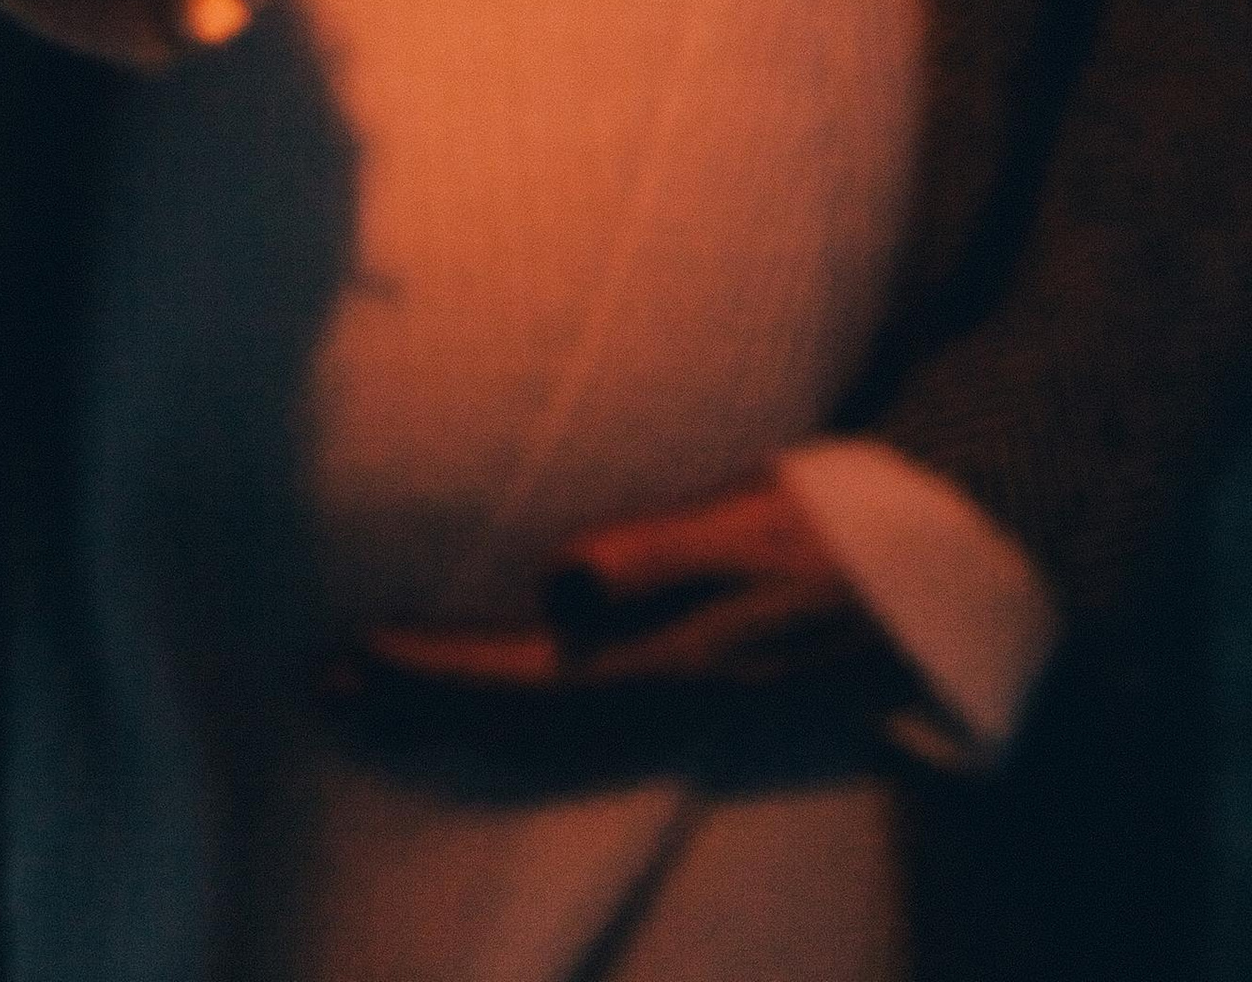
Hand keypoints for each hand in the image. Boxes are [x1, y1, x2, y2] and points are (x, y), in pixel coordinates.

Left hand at [342, 473, 912, 720]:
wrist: (929, 581)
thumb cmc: (839, 535)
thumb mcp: (754, 524)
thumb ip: (662, 551)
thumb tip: (561, 577)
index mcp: (662, 664)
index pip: (518, 679)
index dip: (431, 672)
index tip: (352, 653)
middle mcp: (657, 698)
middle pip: (512, 718)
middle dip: (417, 705)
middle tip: (322, 686)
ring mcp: (673, 702)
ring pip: (535, 727)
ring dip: (450, 713)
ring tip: (369, 694)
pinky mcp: (684, 686)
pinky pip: (568, 721)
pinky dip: (506, 714)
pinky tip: (478, 703)